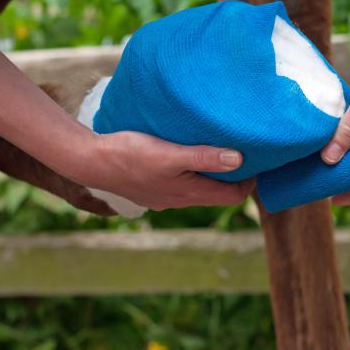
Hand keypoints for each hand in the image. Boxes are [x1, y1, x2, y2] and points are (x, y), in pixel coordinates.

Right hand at [66, 131, 254, 210]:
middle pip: (216, 194)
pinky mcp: (151, 187)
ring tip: (216, 150)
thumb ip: (205, 158)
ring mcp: (164, 196)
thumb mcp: (171, 154)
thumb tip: (239, 160)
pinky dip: (191, 173)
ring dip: (211, 174)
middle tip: (242, 153)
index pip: (232, 196)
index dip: (249, 183)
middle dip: (232, 177)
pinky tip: (185, 155)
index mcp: (189, 193)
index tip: (258, 163)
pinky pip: (180, 184)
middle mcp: (179, 199)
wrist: (91, 161)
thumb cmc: (131, 155)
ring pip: (198, 188)